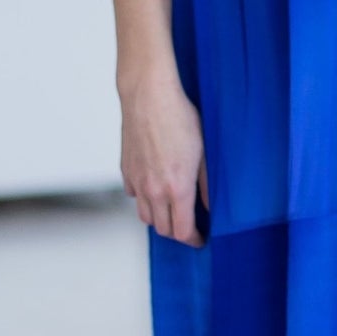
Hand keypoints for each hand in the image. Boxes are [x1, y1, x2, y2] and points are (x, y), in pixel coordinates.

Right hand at [119, 68, 208, 244]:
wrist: (149, 96)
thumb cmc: (180, 119)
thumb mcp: (205, 151)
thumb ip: (207, 184)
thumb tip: (210, 207)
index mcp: (177, 188)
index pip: (182, 231)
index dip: (193, 239)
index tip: (200, 239)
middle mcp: (154, 190)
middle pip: (163, 229)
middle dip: (178, 232)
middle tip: (190, 225)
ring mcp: (137, 181)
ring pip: (145, 216)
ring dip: (160, 218)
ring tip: (173, 209)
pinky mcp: (125, 171)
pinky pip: (135, 196)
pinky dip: (145, 199)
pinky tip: (156, 187)